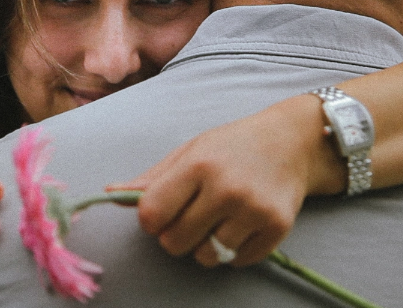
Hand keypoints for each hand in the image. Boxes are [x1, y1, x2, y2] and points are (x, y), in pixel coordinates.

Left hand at [111, 95, 343, 267]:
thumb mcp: (190, 151)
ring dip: (205, 246)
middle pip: (175, 243)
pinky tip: (241, 224)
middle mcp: (226, 189)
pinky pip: (238, 261)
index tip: (160, 213)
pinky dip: (235, 251)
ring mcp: (254, 210)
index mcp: (198, 166)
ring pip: (207, 257)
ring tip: (217, 221)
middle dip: (175, 236)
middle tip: (191, 217)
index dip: (150, 220)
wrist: (291, 141)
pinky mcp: (277, 228)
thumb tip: (110, 193)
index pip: (151, 214)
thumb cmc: (232, 145)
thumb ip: (152, 178)